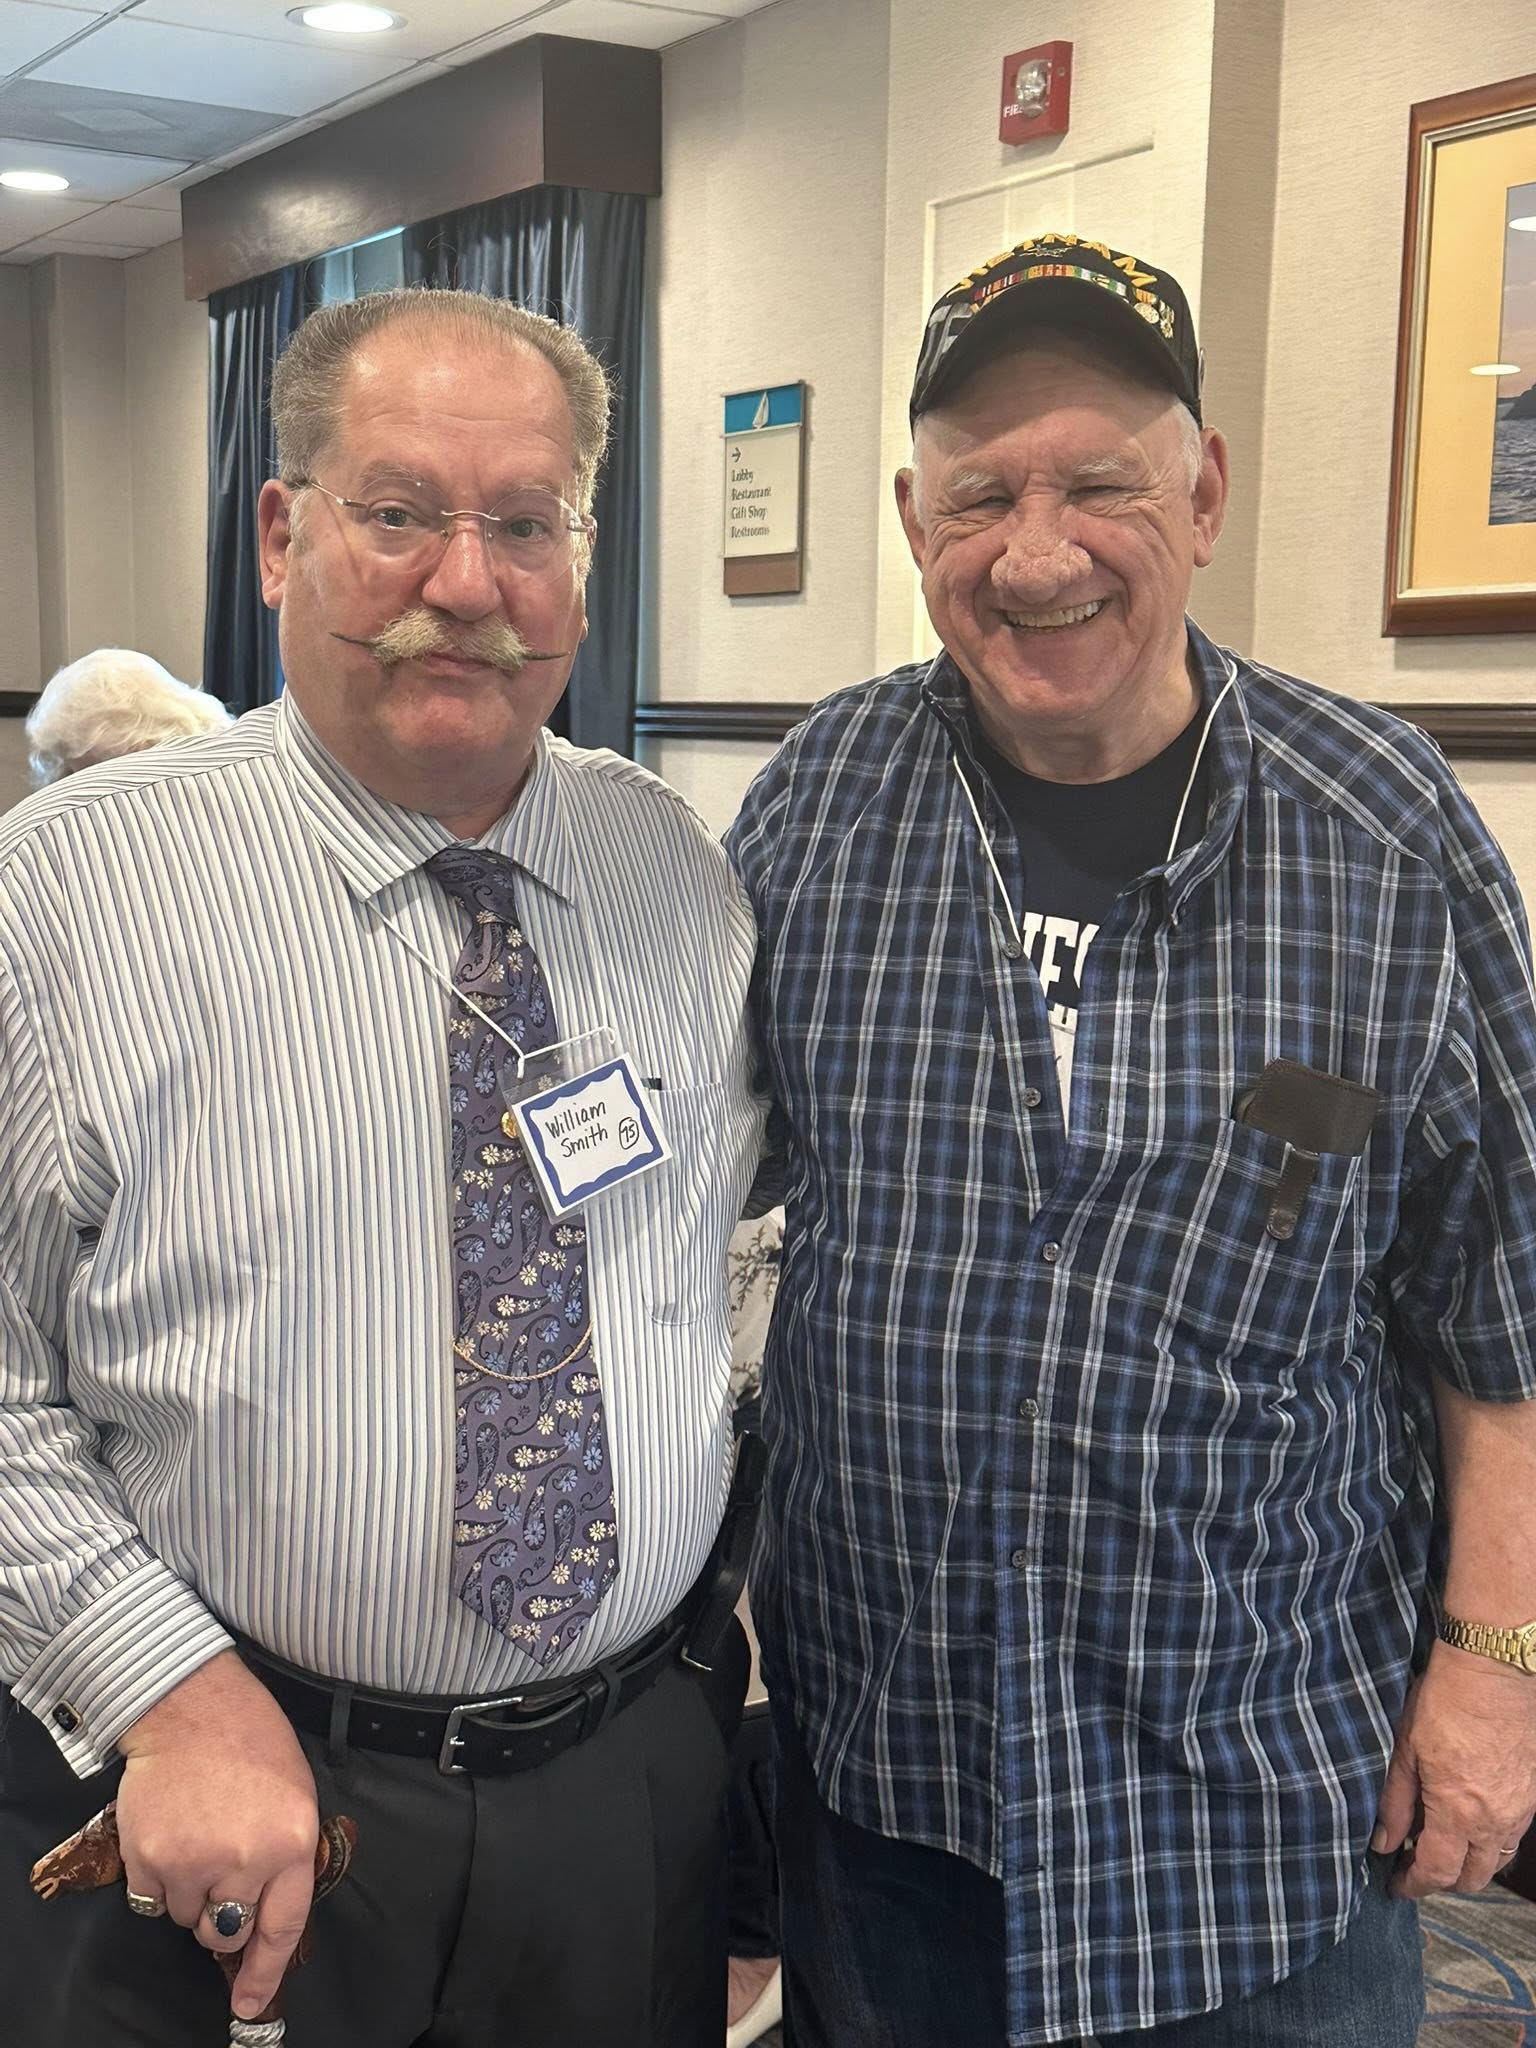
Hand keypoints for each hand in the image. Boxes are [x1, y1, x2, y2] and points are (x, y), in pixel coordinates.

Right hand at [113, 1650, 319, 2021]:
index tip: (250, 2002)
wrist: (191, 1705)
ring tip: (195, 1836)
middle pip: (228, 1932)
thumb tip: (258, 1917)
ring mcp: (194, 1861)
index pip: (283, 1928)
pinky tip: (169, 1833)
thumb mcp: (293, 1794)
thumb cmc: (251, 1742)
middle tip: (219, 1872)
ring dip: (190, 1892)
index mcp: (292, 1840)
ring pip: (187, 1919)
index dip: (265, 1973)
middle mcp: (246, 1859)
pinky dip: (158, 1879)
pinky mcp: (149, 1857)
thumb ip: (282, 1856)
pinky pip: (152, 1900)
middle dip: (223, 1916)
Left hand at [1373, 1640, 1535, 1896]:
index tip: (1396, 1885)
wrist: (1495, 1669)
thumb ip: (1395, 1802)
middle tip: (1416, 1866)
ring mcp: (1520, 1810)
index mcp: (1457, 1813)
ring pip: (1498, 1860)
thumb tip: (1384, 1842)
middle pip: (1473, 1877)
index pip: (1436, 1872)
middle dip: (1443, 1881)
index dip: (1414, 1886)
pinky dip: (1491, 1842)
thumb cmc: (1444, 1701)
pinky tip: (1470, 1822)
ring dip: (1471, 1864)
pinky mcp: (1532, 1795)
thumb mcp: (1405, 1749)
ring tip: (1442, 1845)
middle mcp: (1494, 1822)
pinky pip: (1513, 1835)